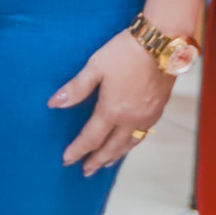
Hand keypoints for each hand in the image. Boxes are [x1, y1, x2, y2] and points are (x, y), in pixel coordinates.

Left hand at [50, 31, 173, 175]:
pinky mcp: (159, 109)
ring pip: (129, 144)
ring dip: (115, 156)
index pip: (91, 138)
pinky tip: (129, 142)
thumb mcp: (95, 66)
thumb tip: (54, 104)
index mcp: (112, 111)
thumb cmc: (125, 52)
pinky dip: (132, 144)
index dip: (78, 150)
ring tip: (106, 163)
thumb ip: (76, 88)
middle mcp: (131, 119)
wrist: (161, 43)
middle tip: (86, 171)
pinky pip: (143, 135)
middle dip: (97, 161)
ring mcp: (147, 116)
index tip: (66, 160)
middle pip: (111, 148)